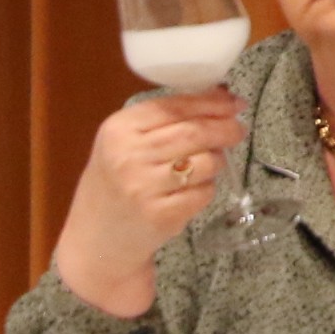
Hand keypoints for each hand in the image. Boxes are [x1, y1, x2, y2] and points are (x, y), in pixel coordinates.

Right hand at [52, 88, 247, 316]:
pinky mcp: (161, 216)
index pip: (175, 106)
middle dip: (225, 128)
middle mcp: (128, 156)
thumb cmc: (116, 181)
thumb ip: (165, 119)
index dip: (211, 103)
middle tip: (238, 129)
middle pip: (195, 132)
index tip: (235, 102)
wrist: (96, 237)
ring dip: (216, 160)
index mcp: (118, 129)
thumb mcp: (125, 143)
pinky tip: (193, 190)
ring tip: (208, 164)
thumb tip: (221, 96)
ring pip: (205, 162)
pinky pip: (203, 192)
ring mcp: (143, 188)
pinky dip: (207, 188)